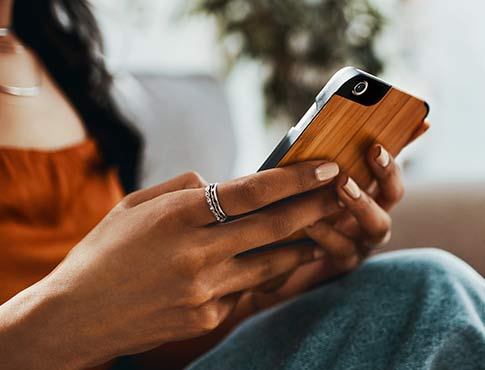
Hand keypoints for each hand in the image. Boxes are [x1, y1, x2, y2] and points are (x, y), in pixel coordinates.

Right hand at [0, 161, 342, 369]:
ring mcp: (205, 291)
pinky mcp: (207, 318)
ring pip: (272, 262)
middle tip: (343, 193)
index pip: (251, 191)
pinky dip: (264, 274)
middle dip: (315, 207)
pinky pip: (247, 291)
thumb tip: (221, 184)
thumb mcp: (135, 205)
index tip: (327, 166)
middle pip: (274, 226)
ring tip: (324, 229)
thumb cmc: (104, 252)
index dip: (295, 178)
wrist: (77, 315)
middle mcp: (197, 254)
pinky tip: (275, 264)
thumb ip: (182, 189)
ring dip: (303, 244)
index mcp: (177, 216)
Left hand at [252, 144, 403, 307]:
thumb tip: (315, 129)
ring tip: (341, 187)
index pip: (388, 170)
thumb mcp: (309, 186)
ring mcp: (363, 241)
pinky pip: (343, 249)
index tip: (376, 147)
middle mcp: (372, 215)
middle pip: (392, 195)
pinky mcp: (344, 264)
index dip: (388, 161)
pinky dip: (327, 234)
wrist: (280, 257)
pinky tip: (310, 222)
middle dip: (383, 176)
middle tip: (361, 160)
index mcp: (368, 191)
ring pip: (377, 226)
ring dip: (361, 204)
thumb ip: (319, 167)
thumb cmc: (294, 209)